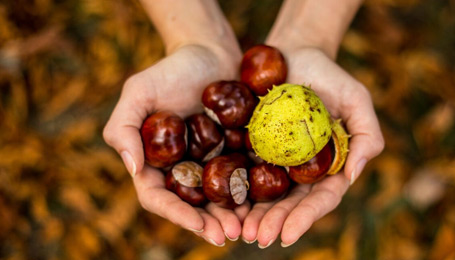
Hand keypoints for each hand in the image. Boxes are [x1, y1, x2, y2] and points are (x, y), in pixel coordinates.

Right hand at [103, 44, 248, 245]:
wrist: (210, 52)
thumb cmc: (171, 69)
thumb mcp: (138, 91)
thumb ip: (124, 128)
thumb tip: (133, 170)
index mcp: (154, 162)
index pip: (158, 197)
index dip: (176, 214)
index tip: (198, 225)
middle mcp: (181, 168)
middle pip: (191, 205)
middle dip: (208, 223)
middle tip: (229, 235)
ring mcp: (208, 163)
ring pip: (217, 198)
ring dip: (231, 216)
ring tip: (248, 228)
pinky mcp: (233, 153)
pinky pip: (241, 179)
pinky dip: (250, 195)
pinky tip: (263, 204)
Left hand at [242, 47, 383, 246]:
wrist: (295, 54)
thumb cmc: (330, 76)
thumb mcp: (357, 100)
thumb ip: (367, 136)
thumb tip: (351, 176)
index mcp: (328, 165)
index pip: (319, 199)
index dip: (304, 219)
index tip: (287, 237)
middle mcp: (302, 169)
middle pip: (289, 203)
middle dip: (275, 223)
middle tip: (257, 238)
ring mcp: (276, 160)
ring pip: (265, 194)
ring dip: (253, 215)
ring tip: (240, 230)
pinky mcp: (253, 147)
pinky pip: (243, 170)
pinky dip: (236, 189)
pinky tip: (225, 202)